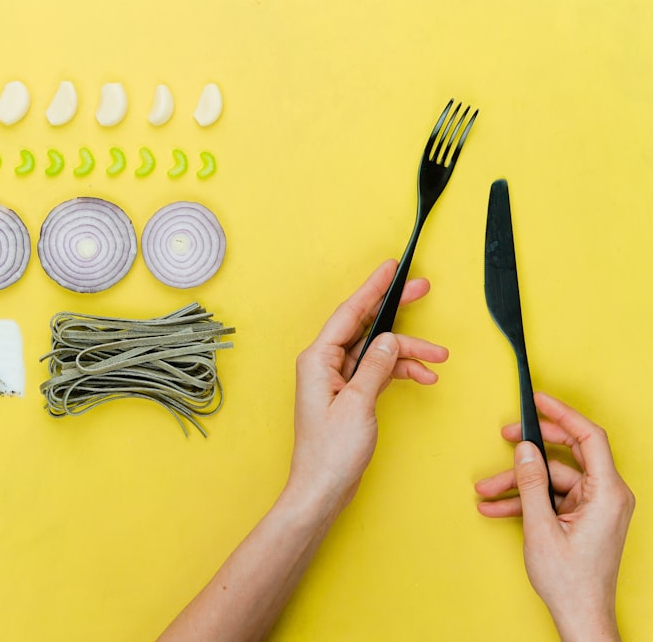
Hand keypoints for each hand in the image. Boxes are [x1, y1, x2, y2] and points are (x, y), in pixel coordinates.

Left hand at [287, 259, 447, 512]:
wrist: (322, 490)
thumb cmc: (330, 453)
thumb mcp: (358, 404)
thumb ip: (375, 367)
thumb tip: (389, 339)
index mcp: (318, 359)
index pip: (349, 313)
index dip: (372, 288)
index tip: (391, 268)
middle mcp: (324, 364)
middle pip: (364, 326)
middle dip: (395, 309)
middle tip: (423, 289)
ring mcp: (337, 379)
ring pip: (377, 350)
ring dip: (407, 351)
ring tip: (440, 356)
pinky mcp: (349, 395)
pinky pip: (378, 370)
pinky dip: (401, 370)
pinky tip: (424, 376)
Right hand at [475, 392, 634, 640]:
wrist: (581, 615)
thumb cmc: (570, 580)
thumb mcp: (541, 527)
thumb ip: (532, 482)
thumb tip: (524, 447)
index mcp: (607, 493)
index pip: (589, 438)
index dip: (563, 413)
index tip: (538, 400)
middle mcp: (606, 495)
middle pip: (568, 454)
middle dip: (532, 448)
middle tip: (505, 435)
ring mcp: (595, 506)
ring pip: (552, 478)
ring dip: (518, 482)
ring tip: (485, 490)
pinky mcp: (583, 517)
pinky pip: (552, 497)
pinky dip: (525, 500)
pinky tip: (497, 507)